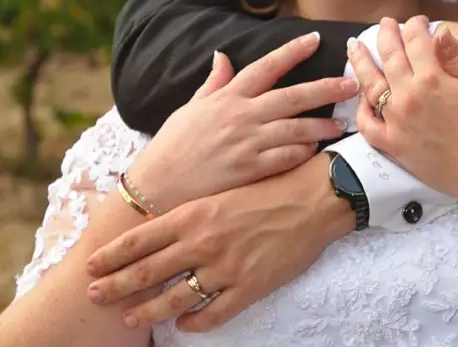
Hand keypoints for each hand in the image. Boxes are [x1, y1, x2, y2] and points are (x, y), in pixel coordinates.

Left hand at [86, 154, 353, 331]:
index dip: (113, 255)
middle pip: (148, 272)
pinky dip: (194, 323)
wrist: (313, 196)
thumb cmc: (272, 184)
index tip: (93, 266)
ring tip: (131, 316)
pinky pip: (213, 314)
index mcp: (197, 213)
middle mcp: (204, 242)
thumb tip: (166, 221)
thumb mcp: (226, 186)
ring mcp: (226, 268)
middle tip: (96, 295)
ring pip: (175, 300)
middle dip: (116, 286)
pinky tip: (184, 325)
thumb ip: (194, 206)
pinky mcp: (249, 287)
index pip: (141, 239)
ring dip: (149, 311)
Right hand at [129, 32, 358, 210]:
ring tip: (343, 123)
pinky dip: (303, 153)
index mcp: (228, 97)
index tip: (316, 39)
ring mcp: (247, 144)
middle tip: (351, 83)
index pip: (266, 66)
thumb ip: (213, 83)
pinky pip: (285, 159)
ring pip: (295, 129)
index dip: (291, 50)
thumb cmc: (173, 147)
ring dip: (322, 125)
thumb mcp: (190, 108)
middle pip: (292, 96)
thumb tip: (222, 55)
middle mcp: (241, 116)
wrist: (155, 190)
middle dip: (325, 88)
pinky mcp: (249, 171)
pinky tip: (317, 151)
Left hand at [352, 16, 457, 201]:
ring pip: (370, 84)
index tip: (418, 21)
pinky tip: (361, 97)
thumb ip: (456, 58)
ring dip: (361, 62)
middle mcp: (408, 95)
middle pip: (389, 56)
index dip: (416, 26)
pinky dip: (361, 109)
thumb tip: (441, 31)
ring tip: (355, 46)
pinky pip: (367, 124)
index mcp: (432, 78)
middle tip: (385, 23)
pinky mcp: (392, 144)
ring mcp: (396, 120)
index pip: (416, 40)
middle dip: (386, 35)